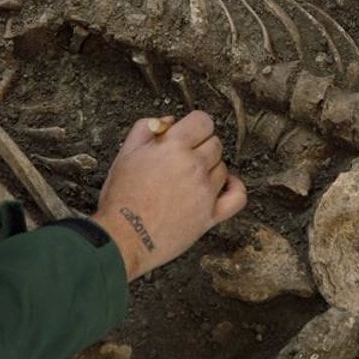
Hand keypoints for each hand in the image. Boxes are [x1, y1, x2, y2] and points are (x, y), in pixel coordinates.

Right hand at [93, 111, 245, 279]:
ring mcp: (205, 192)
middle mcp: (194, 166)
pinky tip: (223, 186)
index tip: (187, 134)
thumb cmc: (121, 197)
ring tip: (189, 179)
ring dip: (210, 169)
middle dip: (200, 147)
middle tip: (181, 161)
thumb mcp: (126, 153)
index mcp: (174, 147)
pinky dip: (235, 188)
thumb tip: (169, 121)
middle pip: (215, 144)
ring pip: (223, 168)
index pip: (203, 121)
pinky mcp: (210, 216)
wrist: (122, 237)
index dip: (194, 125)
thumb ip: (146, 128)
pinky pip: (238, 197)